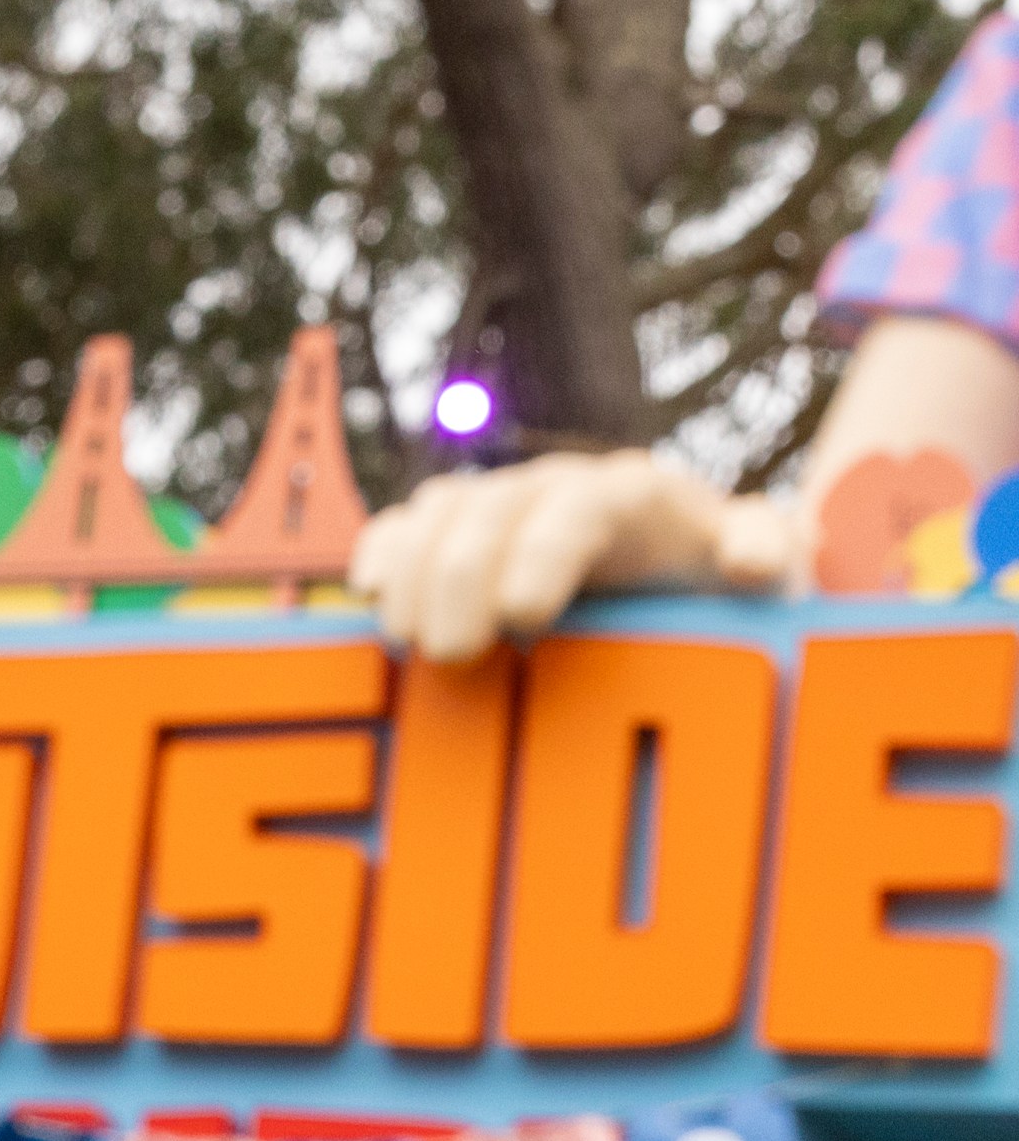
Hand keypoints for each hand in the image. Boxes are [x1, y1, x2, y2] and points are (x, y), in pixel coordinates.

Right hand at [348, 453, 804, 662]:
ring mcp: (500, 506)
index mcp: (632, 496)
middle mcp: (556, 487)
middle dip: (459, 576)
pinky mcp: (457, 534)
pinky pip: (404, 524)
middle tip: (450, 654)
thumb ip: (768, 553)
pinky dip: (382, 553)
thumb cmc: (723, 589)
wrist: (682, 583)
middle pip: (491, 510)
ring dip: (410, 571)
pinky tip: (370, 594)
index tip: (522, 618)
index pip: (578, 507)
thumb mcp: (769, 576)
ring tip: (405, 637)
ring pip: (438, 511)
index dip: (542, 553)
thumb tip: (749, 562)